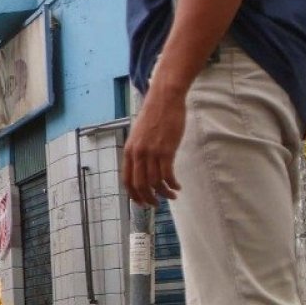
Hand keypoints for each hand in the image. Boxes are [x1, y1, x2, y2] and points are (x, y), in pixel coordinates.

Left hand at [122, 86, 186, 206]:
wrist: (164, 99)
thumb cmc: (154, 116)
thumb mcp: (139, 135)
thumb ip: (138, 151)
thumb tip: (142, 168)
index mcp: (129, 150)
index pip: (127, 180)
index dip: (133, 195)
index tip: (141, 203)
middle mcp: (137, 153)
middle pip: (140, 185)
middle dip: (148, 199)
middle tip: (157, 205)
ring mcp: (151, 152)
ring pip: (155, 182)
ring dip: (164, 193)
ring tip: (172, 195)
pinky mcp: (166, 150)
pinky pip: (168, 175)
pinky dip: (173, 184)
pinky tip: (178, 186)